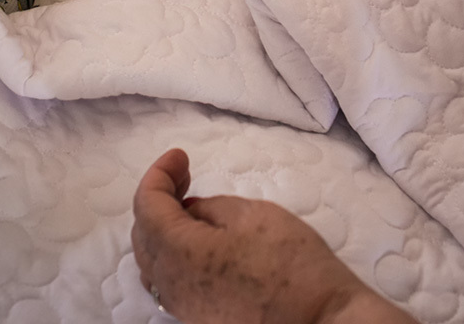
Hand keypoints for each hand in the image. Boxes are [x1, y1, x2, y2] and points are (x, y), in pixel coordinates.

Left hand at [132, 149, 415, 323]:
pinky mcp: (199, 318)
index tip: (181, 156)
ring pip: (154, 260)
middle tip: (184, 174)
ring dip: (164, 226)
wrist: (320, 321)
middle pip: (143, 233)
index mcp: (179, 253)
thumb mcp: (254, 215)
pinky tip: (199, 238)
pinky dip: (173, 251)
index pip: (148, 205)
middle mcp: (171, 285)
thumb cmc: (293, 266)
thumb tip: (192, 210)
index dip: (160, 174)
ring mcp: (183, 307)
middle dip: (158, 197)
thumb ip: (212, 207)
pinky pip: (170, 280)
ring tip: (189, 203)